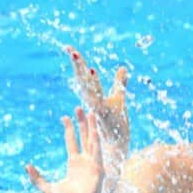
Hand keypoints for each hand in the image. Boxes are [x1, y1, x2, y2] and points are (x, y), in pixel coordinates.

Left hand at [26, 108, 102, 192]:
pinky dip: (96, 140)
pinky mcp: (98, 168)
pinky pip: (97, 151)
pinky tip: (95, 129)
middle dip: (82, 123)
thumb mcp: (48, 189)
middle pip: (84, 137)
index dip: (69, 129)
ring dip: (91, 126)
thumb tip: (26, 166)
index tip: (65, 117)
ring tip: (90, 112)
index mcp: (75, 164)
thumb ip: (37, 178)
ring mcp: (93, 164)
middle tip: (79, 108)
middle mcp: (85, 161)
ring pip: (92, 140)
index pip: (72, 141)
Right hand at [67, 46, 128, 165]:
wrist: (116, 144)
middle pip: (82, 78)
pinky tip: (91, 71)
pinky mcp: (101, 111)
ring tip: (77, 55)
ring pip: (86, 85)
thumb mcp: (119, 98)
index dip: (78, 62)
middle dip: (76, 63)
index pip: (84, 75)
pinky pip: (96, 95)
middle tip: (69, 48)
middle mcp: (92, 99)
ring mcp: (95, 105)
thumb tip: (123, 67)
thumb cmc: (116, 123)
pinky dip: (93, 84)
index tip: (70, 48)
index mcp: (93, 95)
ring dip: (82, 70)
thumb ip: (120, 82)